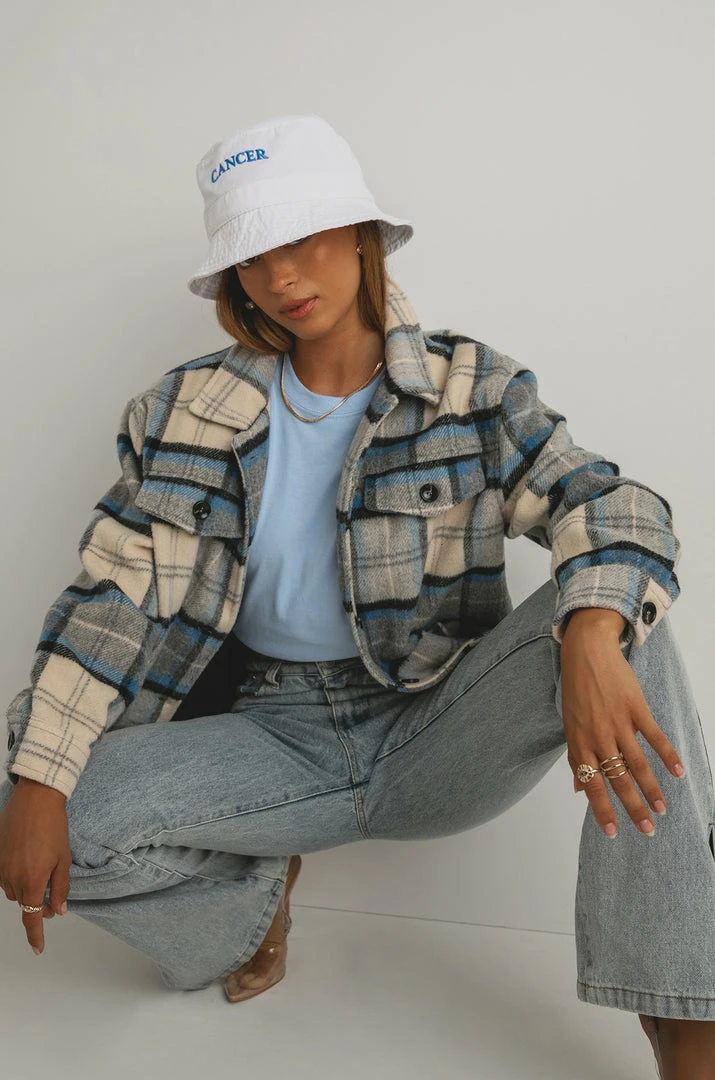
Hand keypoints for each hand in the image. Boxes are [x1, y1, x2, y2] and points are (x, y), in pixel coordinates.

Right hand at [0, 777, 70, 953]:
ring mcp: (0, 867)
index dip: (35, 935)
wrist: (35, 799)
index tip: (38, 948)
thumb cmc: (53, 826)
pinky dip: (15, 876)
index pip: (32, 917)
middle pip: (23, 903)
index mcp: (31, 880)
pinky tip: (27, 860)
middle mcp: (11, 877)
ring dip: (25, 888)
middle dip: (37, 903)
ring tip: (41, 869)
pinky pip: (3, 876)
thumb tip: (59, 911)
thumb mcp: (63, 859)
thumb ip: (60, 888)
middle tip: (53, 894)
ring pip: (12, 890)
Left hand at [560, 608, 683, 837]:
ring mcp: (618, 722)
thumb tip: (578, 790)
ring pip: (637, 764)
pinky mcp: (636, 708)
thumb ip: (576, 757)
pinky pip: (654, 737)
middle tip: (647, 829)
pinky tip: (678, 773)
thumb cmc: (576, 690)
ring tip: (661, 810)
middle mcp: (597, 735)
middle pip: (618, 779)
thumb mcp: (569, 724)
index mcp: (579, 741)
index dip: (602, 810)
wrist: (586, 652)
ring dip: (652, 789)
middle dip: (633, 807)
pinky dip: (668, 756)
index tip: (613, 832)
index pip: (591, 783)